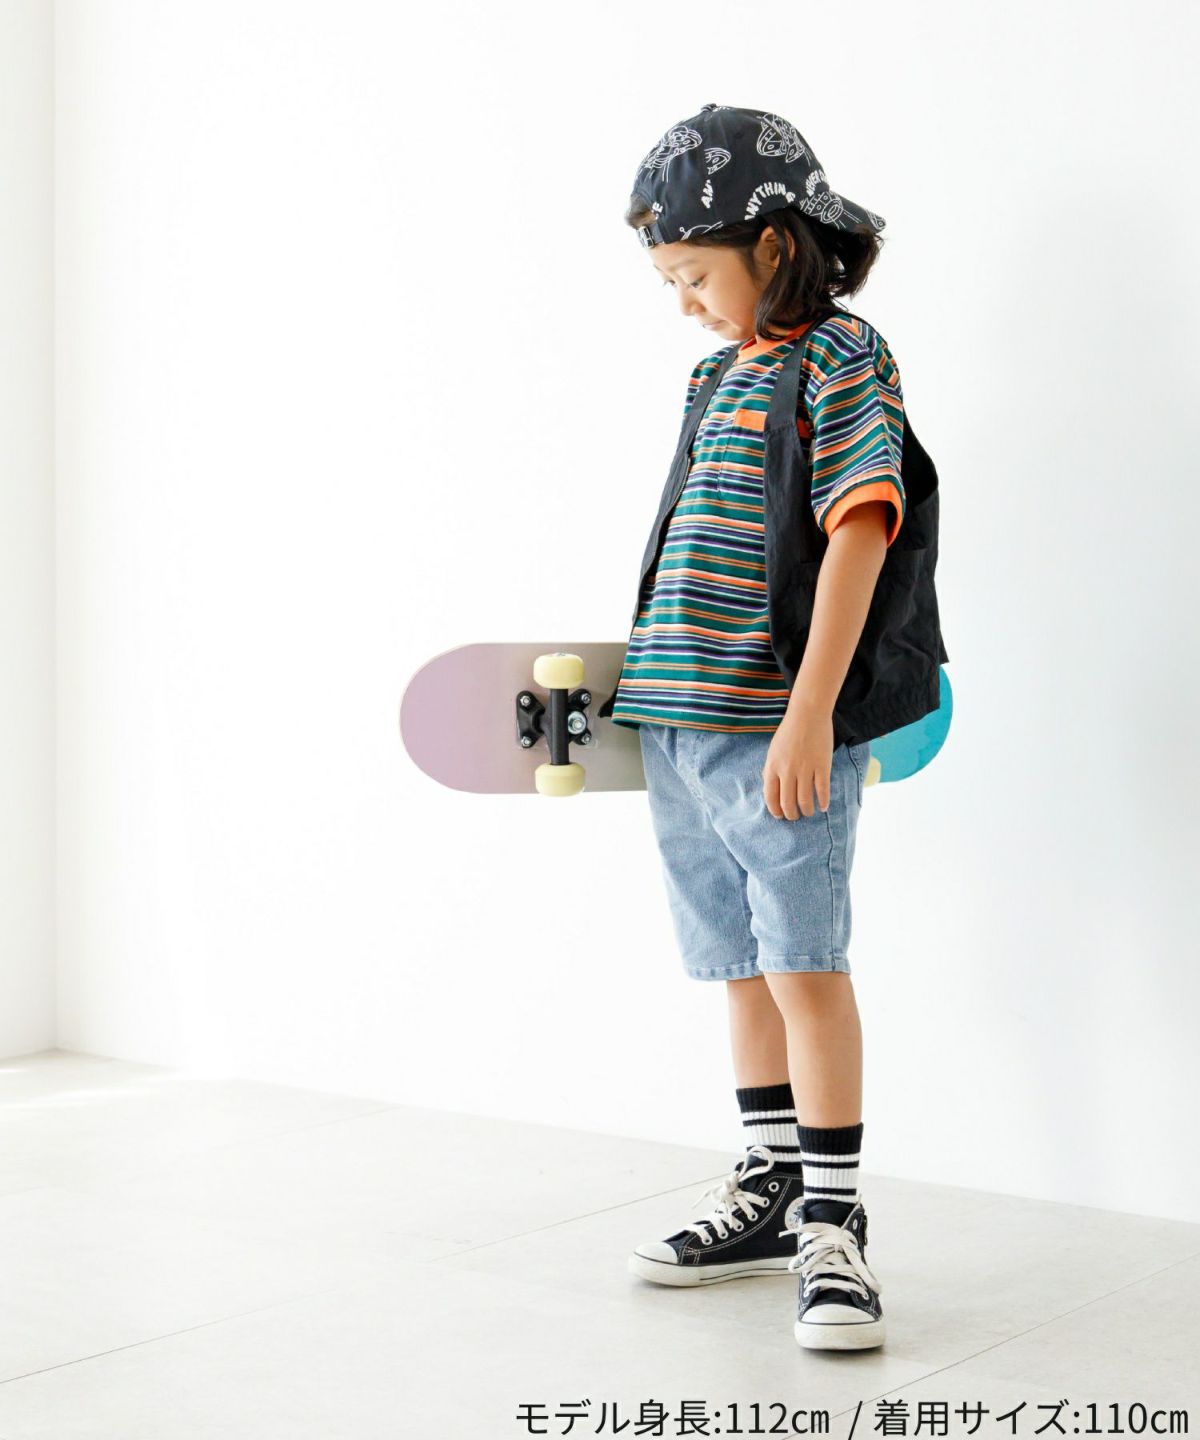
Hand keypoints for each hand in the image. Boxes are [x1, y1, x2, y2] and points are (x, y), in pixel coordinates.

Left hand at [763, 704, 833, 819]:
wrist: (807, 714)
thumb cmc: (789, 732)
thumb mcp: (773, 751)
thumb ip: (771, 770)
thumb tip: (772, 790)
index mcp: (772, 767)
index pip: (771, 797)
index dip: (775, 810)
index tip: (780, 815)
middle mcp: (787, 771)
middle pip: (788, 803)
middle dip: (791, 815)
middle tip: (795, 816)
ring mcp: (805, 769)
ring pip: (805, 800)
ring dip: (807, 811)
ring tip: (809, 812)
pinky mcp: (822, 766)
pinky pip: (822, 790)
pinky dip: (822, 802)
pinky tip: (823, 807)